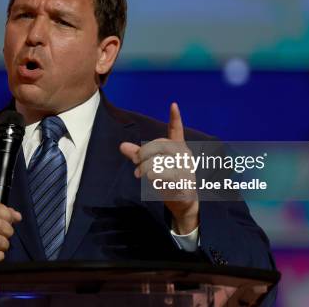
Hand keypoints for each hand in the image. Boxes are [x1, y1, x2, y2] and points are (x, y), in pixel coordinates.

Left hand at [119, 103, 198, 233]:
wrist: (183, 202)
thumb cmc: (168, 181)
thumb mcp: (152, 166)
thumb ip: (139, 155)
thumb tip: (122, 146)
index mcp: (178, 148)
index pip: (177, 130)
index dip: (175, 118)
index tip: (173, 105)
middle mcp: (184, 154)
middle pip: (160, 145)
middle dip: (144, 152)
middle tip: (135, 162)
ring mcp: (186, 167)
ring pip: (159, 160)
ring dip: (145, 167)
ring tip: (140, 174)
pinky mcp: (184, 180)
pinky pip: (164, 174)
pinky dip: (153, 176)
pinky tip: (150, 179)